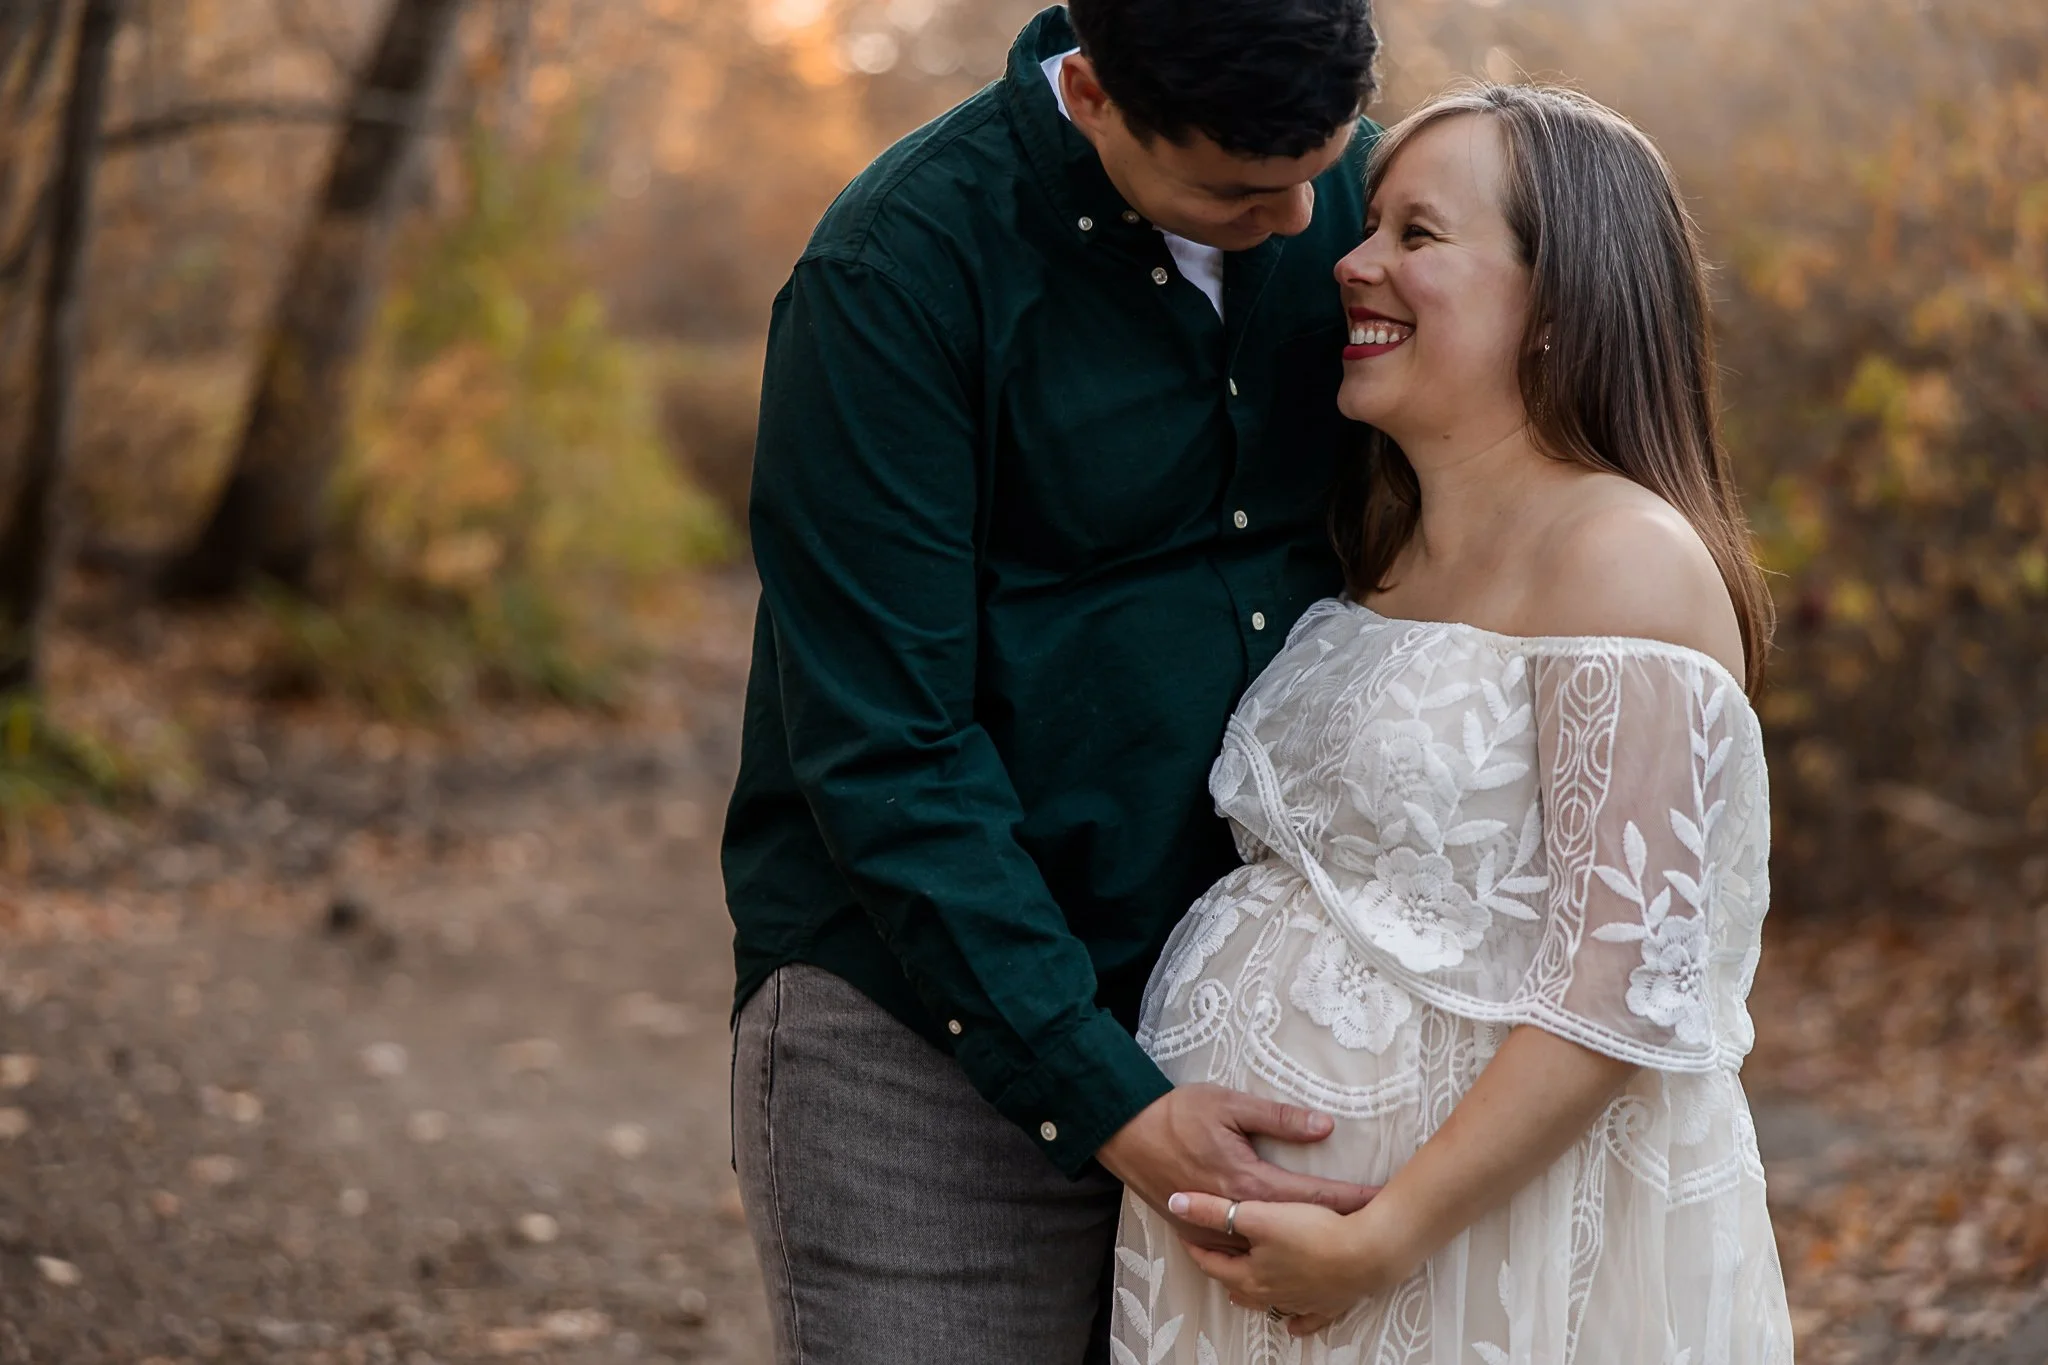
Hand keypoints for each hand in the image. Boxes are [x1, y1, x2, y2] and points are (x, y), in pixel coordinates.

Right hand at [1096, 1085, 1378, 1249]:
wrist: (1125, 1133)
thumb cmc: (1177, 1113)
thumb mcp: (1229, 1104)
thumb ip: (1279, 1118)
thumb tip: (1325, 1127)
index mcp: (1249, 1183)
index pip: (1313, 1197)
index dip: (1351, 1199)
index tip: (1382, 1200)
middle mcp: (1235, 1214)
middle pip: (1298, 1228)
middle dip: (1338, 1227)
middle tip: (1377, 1228)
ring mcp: (1215, 1229)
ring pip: (1269, 1249)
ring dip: (1304, 1246)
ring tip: (1342, 1245)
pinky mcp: (1198, 1232)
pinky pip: (1239, 1251)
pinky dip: (1267, 1254)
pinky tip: (1286, 1255)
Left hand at [1168, 1192, 1412, 1331]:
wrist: (1366, 1255)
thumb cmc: (1311, 1233)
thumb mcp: (1258, 1215)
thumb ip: (1214, 1210)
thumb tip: (1174, 1202)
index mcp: (1250, 1276)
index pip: (1212, 1263)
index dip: (1197, 1247)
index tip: (1186, 1234)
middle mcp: (1271, 1295)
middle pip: (1237, 1285)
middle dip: (1223, 1270)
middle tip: (1213, 1257)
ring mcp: (1301, 1303)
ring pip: (1268, 1303)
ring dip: (1254, 1295)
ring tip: (1242, 1288)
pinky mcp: (1328, 1304)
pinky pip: (1308, 1319)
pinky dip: (1298, 1321)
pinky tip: (1294, 1326)